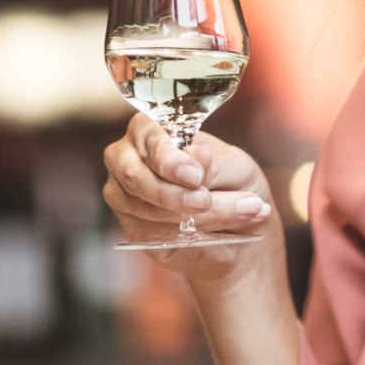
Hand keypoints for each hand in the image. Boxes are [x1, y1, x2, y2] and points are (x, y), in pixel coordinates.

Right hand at [101, 115, 279, 285]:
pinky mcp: (133, 229)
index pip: (147, 137)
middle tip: (207, 201)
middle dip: (174, 193)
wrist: (240, 225)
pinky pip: (154, 234)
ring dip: (196, 216)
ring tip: (239, 214)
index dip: (168, 159)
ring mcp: (124, 196)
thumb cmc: (233, 183)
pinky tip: (217, 231)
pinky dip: (189, 234)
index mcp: (150, 130)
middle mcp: (127, 159)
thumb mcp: (236, 167)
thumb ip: (215, 164)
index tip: (195, 176)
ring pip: (148, 209)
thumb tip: (198, 155)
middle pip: (135, 176)